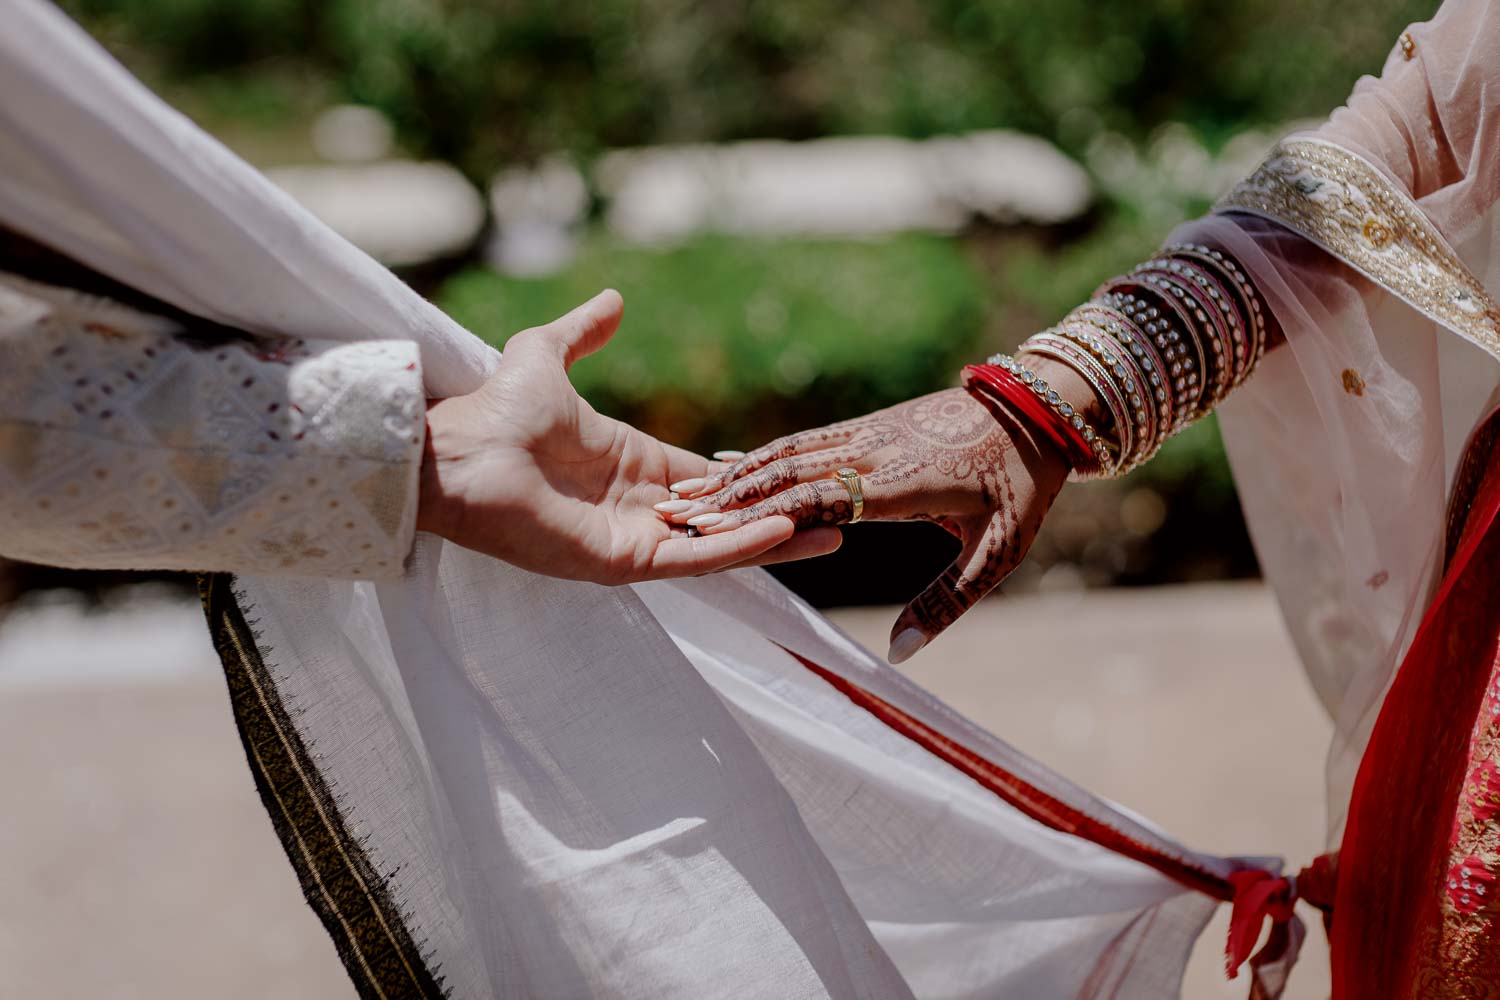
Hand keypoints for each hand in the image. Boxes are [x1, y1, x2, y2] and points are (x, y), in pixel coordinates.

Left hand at [417, 290, 840, 583]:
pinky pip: (693, 561)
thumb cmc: (494, 409)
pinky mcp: (623, 562)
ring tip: (832, 529)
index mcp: (629, 462)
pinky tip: (785, 531)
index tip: (799, 471)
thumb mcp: (546, 354)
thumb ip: (583, 332)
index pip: (705, 477)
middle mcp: (637, 507)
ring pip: (719, 543)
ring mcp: (633, 538)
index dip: (751, 476)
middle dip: (780, 513)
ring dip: (775, 537)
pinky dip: (739, 548)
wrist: (458, 450)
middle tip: (837, 510)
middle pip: (724, 515)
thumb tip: (614, 301)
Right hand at [667, 387, 1069, 660]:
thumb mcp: (997, 551)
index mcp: (897, 483)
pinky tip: (730, 464)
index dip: (758, 513)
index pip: (813, 498)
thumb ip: (947, 602)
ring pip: (786, 452)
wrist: (1037, 410)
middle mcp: (870, 452)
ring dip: (733, 474)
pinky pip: (803, 440)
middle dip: (725, 495)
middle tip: (670, 514)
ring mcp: (865, 434)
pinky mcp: (866, 427)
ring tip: (682, 492)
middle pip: (784, 472)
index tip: (709, 529)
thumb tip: (900, 654)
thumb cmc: (1020, 486)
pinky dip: (760, 454)